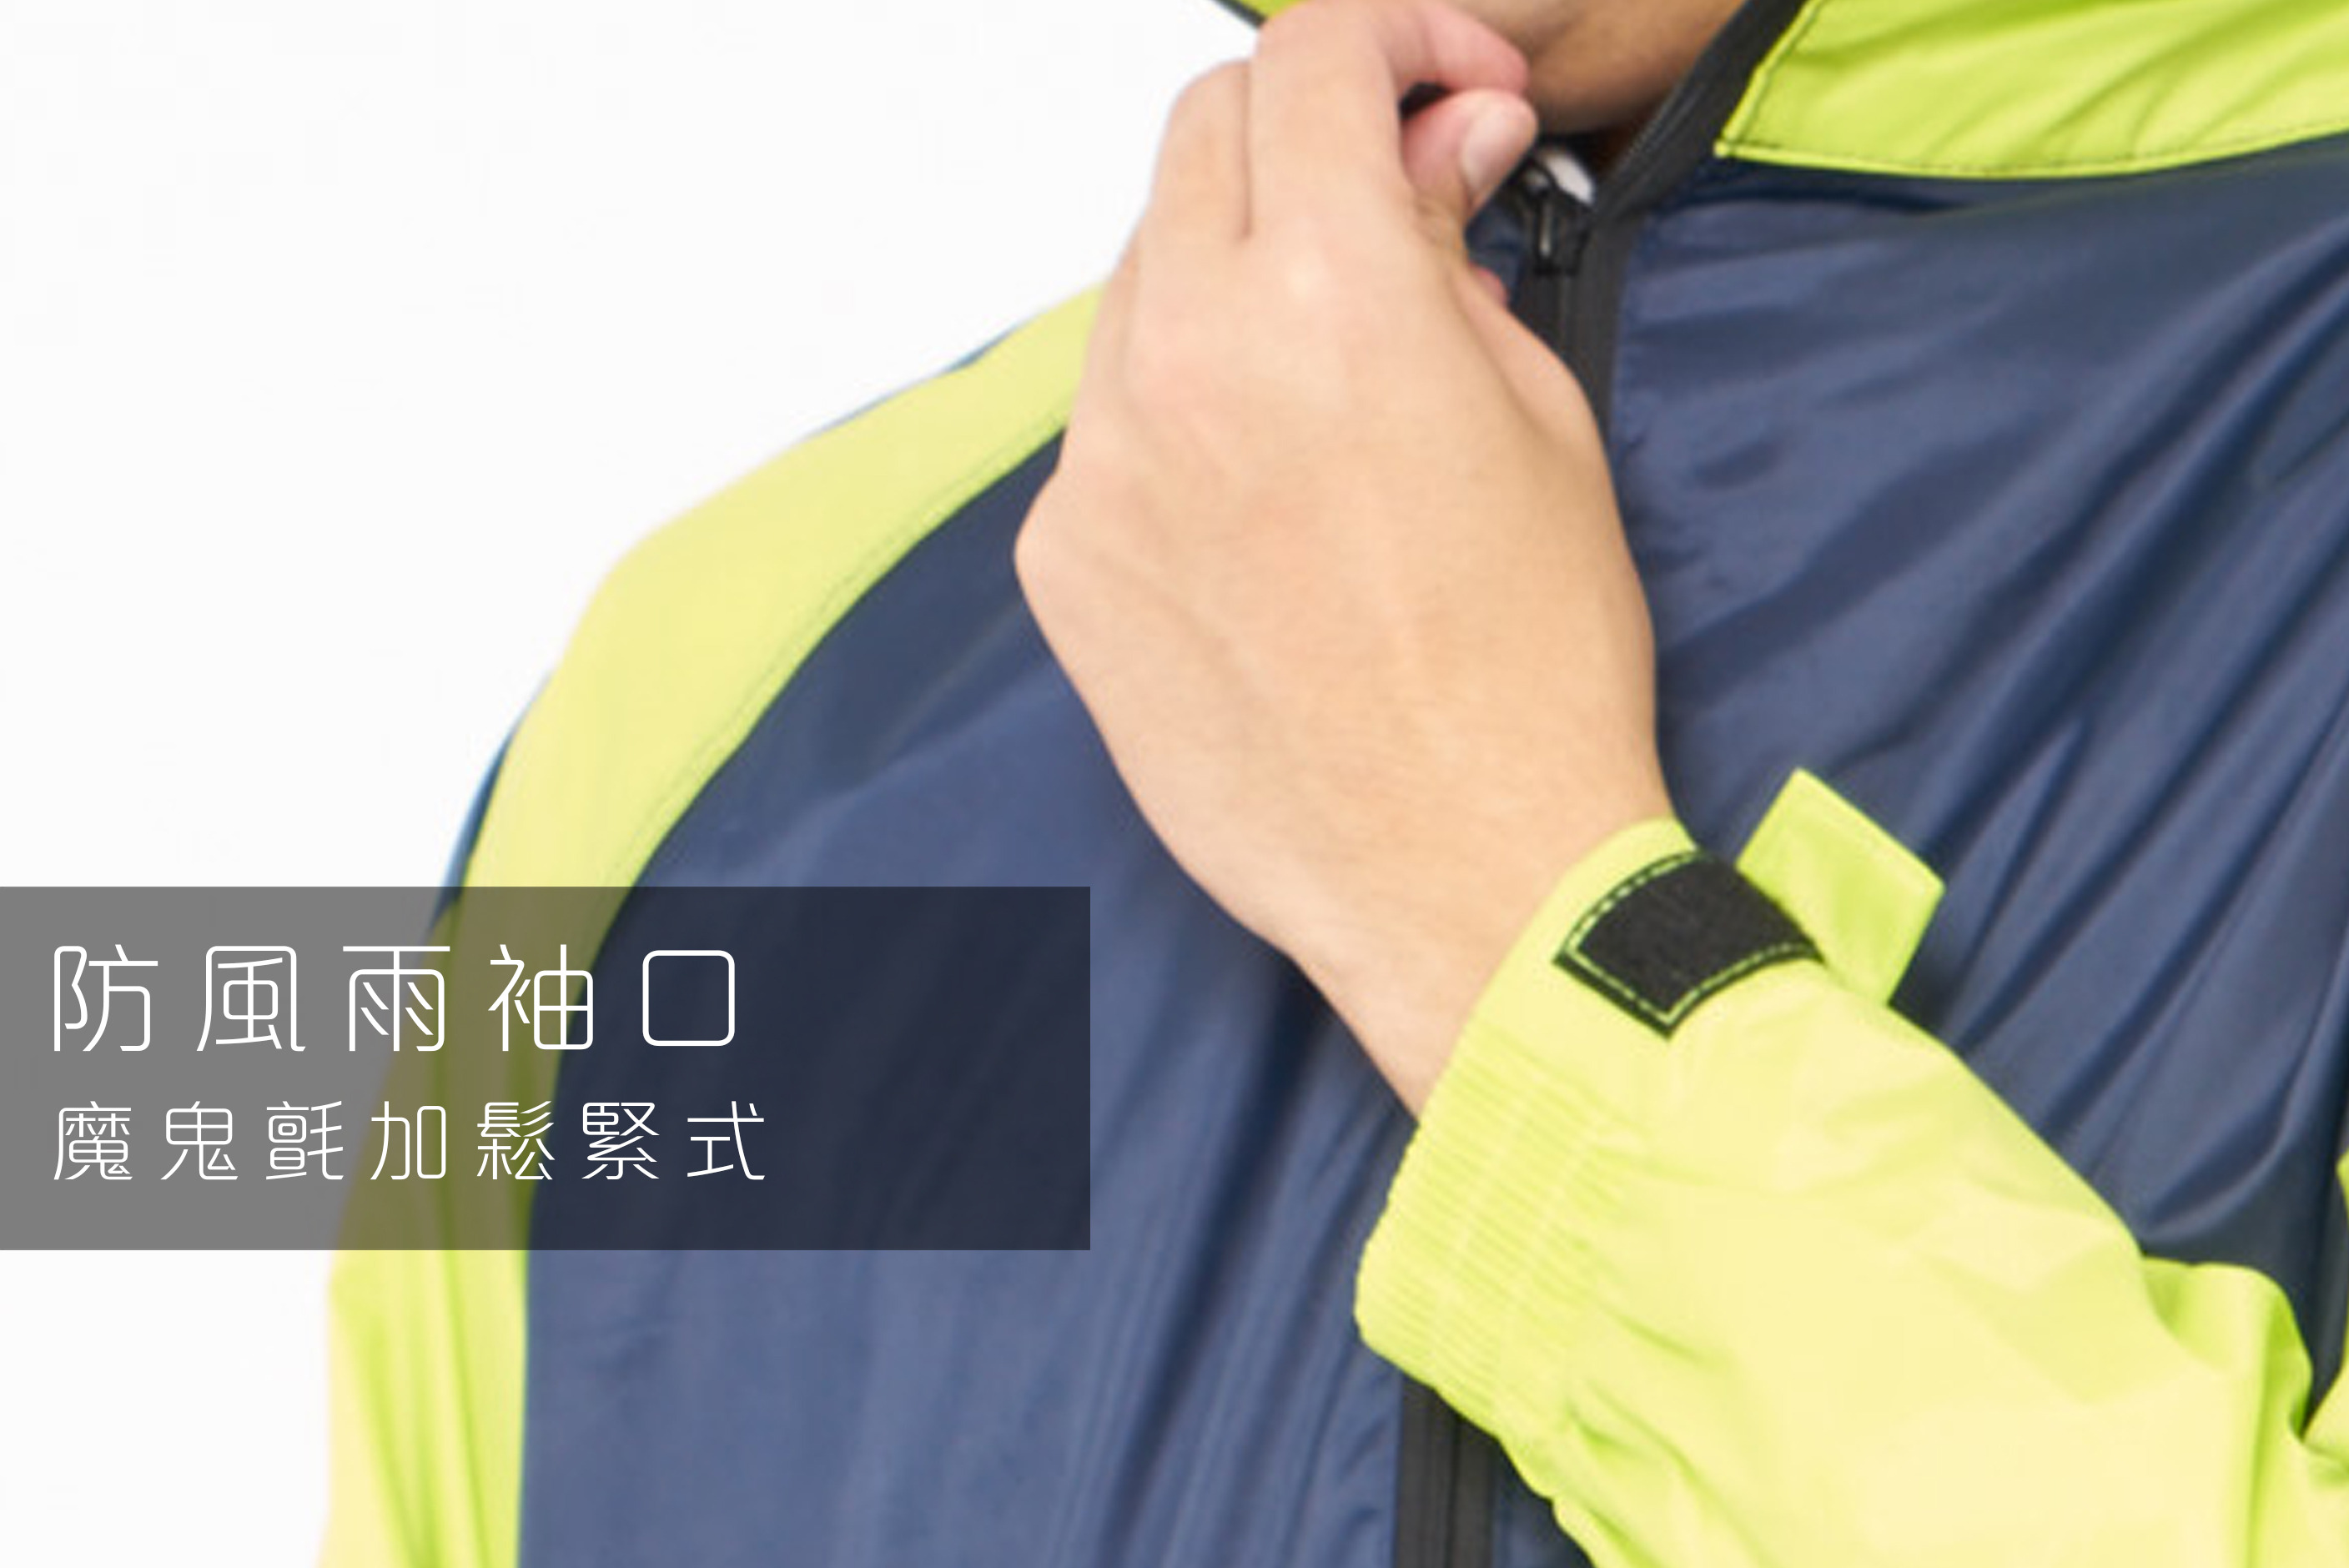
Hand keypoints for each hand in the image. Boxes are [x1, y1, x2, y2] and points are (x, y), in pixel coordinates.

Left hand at [1016, 0, 1671, 1110]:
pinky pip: (1106, 414)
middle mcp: (1184, 355)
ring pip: (1140, 274)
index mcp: (1328, 295)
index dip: (1396, 41)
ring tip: (1331, 361)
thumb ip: (1457, 250)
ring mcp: (1101, 460)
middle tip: (1389, 198)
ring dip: (1233, 265)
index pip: (1310, 57)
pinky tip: (1261, 478)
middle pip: (1203, 137)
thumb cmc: (1533, 670)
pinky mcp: (1063, 557)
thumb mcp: (1540, 418)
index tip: (1442, 91)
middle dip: (1305, 131)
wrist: (1460, 872)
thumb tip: (1440, 144)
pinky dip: (1179, 396)